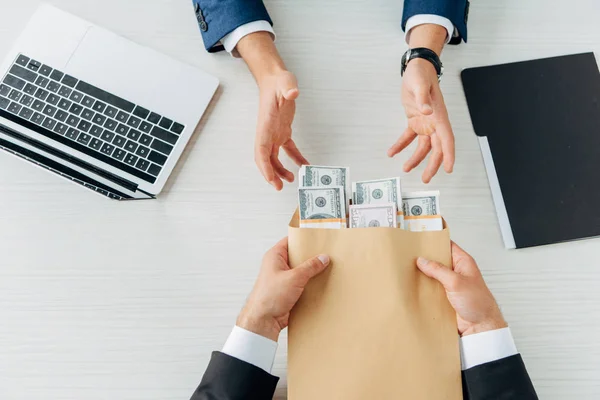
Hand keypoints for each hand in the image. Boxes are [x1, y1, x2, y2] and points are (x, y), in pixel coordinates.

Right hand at [236, 31, 308, 190]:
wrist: (276, 80)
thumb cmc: (278, 82)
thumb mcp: (285, 83)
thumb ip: (288, 88)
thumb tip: (292, 93)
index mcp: (265, 125)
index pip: (261, 151)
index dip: (264, 166)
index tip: (270, 178)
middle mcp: (267, 132)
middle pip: (265, 159)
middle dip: (270, 174)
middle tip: (278, 187)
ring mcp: (274, 134)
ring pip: (274, 158)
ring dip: (280, 170)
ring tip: (290, 179)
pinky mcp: (282, 132)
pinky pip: (287, 150)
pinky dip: (295, 159)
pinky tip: (303, 165)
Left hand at [237, 238, 329, 341]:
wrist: (263, 320)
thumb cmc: (269, 297)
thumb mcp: (294, 277)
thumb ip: (310, 267)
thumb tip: (322, 258)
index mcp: (275, 256)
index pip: (290, 241)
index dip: (303, 240)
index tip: (317, 239)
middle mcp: (277, 266)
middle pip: (297, 256)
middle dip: (310, 257)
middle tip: (325, 255)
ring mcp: (282, 279)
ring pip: (300, 271)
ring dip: (311, 273)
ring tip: (325, 269)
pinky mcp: (287, 291)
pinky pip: (301, 284)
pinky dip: (309, 284)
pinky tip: (320, 284)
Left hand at [388, 24, 454, 182]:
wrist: (416, 68)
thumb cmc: (421, 74)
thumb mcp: (419, 85)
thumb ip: (423, 99)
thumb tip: (427, 111)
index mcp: (439, 116)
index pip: (447, 139)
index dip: (448, 155)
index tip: (449, 169)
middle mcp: (434, 122)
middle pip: (436, 148)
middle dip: (432, 165)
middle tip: (425, 179)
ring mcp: (425, 123)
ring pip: (423, 147)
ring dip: (416, 159)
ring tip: (405, 169)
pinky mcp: (415, 121)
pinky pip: (409, 137)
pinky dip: (401, 145)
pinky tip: (392, 152)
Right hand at [416, 242, 507, 335]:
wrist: (480, 327)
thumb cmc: (479, 304)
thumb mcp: (456, 282)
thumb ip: (438, 270)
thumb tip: (423, 261)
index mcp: (463, 262)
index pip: (447, 245)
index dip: (435, 242)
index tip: (421, 239)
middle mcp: (456, 272)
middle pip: (437, 260)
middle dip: (426, 260)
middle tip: (411, 257)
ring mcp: (450, 284)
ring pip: (433, 275)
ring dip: (424, 276)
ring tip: (411, 272)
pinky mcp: (445, 296)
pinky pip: (431, 289)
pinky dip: (424, 289)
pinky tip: (416, 287)